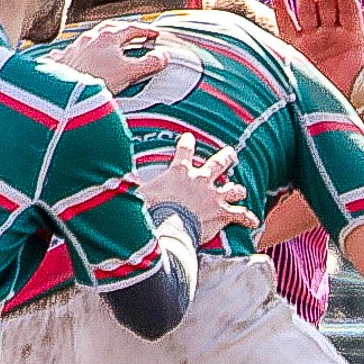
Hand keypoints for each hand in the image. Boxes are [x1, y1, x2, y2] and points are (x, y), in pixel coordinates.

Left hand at [53, 20, 164, 93]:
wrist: (66, 95)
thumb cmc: (97, 82)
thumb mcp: (130, 73)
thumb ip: (149, 64)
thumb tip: (164, 56)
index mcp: (108, 38)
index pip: (132, 28)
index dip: (146, 31)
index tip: (154, 35)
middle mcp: (90, 39)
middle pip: (111, 29)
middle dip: (124, 30)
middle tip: (134, 35)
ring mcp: (74, 48)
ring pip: (90, 38)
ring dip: (102, 40)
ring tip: (109, 46)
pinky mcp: (63, 62)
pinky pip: (71, 52)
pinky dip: (78, 52)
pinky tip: (77, 57)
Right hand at [139, 133, 257, 242]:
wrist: (170, 226)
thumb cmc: (151, 210)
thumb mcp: (137, 193)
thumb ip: (129, 187)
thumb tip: (109, 183)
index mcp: (179, 172)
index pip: (183, 151)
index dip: (186, 143)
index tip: (188, 137)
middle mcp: (200, 180)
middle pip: (217, 164)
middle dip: (225, 158)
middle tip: (231, 153)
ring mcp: (214, 196)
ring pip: (232, 188)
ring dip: (237, 189)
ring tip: (241, 189)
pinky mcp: (222, 213)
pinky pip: (240, 215)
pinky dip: (247, 218)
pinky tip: (254, 222)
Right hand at [270, 0, 363, 97]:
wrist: (337, 111)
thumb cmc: (358, 95)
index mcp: (354, 37)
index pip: (350, 11)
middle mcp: (333, 34)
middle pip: (328, 6)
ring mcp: (314, 39)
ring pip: (309, 11)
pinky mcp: (296, 48)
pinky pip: (287, 26)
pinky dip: (282, 9)